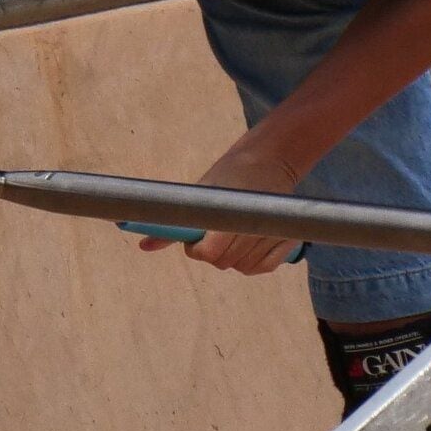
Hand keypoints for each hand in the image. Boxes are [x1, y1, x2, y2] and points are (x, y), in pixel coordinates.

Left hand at [144, 139, 303, 275]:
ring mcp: (273, 236)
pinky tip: (246, 246)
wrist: (268, 162)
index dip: (197, 249)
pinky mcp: (287, 242)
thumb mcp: (199, 195)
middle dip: (213, 252)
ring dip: (232, 257)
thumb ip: (173, 226)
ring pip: (242, 267)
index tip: (196, 237)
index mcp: (231, 216)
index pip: (209, 253)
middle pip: (224, 262)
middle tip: (213, 232)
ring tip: (230, 235)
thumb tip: (144, 246)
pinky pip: (262, 267)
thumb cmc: (229, 176)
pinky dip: (252, 263)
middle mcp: (255, 229)